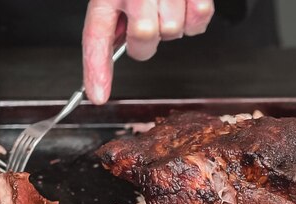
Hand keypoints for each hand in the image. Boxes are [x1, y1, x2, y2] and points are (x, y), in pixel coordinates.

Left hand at [82, 0, 213, 104]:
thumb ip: (115, 15)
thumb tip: (119, 45)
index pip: (96, 36)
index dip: (96, 70)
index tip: (97, 96)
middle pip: (143, 40)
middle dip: (147, 42)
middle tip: (148, 21)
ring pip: (172, 32)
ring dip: (173, 24)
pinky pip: (199, 20)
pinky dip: (196, 16)